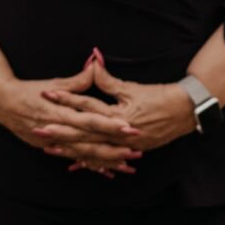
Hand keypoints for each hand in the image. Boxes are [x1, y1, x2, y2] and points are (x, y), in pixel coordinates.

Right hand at [0, 55, 140, 176]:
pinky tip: (106, 170)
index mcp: (59, 113)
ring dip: (106, 160)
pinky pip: (74, 158)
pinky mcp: (49, 148)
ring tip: (128, 164)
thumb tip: (95, 65)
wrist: (2, 103)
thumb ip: (77, 80)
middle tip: (137, 151)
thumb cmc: (28, 90)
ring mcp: (52, 142)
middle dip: (114, 149)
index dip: (110, 126)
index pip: (90, 121)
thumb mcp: (53, 84)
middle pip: (90, 143)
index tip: (130, 128)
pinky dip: (90, 164)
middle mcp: (57, 131)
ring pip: (83, 155)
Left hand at [40, 58, 197, 156]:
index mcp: (118, 115)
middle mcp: (119, 133)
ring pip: (93, 150)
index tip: (47, 94)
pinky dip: (91, 161)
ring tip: (50, 149)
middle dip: (60, 133)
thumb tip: (93, 60)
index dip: (65, 99)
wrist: (186, 112)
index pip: (86, 106)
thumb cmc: (160, 96)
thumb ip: (108, 79)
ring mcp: (124, 145)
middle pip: (84, 133)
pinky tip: (76, 164)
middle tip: (39, 130)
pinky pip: (106, 159)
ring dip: (71, 150)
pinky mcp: (130, 150)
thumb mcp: (131, 88)